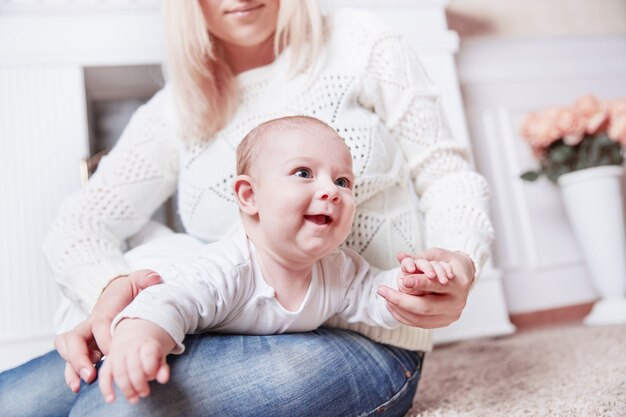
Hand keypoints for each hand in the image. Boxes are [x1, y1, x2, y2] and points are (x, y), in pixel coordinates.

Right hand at [54, 269, 161, 391]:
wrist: (119, 291)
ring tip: (82, 384)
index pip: (100, 324)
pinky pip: (73, 360)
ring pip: (68, 350)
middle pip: (74, 339)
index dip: (105, 339)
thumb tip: (154, 279)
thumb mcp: (139, 280)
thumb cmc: (131, 288)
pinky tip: (80, 386)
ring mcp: (86, 336)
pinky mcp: (86, 346)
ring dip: (73, 368)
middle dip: (79, 357)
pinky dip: (73, 373)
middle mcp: (90, 323)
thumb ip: (146, 278)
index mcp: (104, 309)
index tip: (114, 352)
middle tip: (91, 374)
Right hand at [98, 319, 172, 403]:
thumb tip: (163, 379)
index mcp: (146, 344)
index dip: (150, 368)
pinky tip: (112, 400)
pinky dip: (106, 388)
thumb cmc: (149, 354)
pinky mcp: (107, 362)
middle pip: (133, 366)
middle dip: (139, 383)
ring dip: (126, 388)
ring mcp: (117, 354)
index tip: (152, 376)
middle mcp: (130, 347)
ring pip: (119, 372)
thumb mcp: (160, 358)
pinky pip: (104, 375)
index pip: (148, 354)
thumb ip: (163, 369)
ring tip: (133, 399)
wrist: (133, 340)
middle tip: (144, 393)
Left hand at [377, 248, 474, 328]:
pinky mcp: (442, 323)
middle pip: (425, 307)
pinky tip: (391, 306)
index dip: (418, 283)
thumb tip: (400, 256)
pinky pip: (419, 324)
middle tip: (382, 290)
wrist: (464, 276)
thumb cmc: (449, 262)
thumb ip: (419, 257)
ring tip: (384, 297)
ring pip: (419, 319)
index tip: (402, 280)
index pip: (436, 286)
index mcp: (459, 285)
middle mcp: (457, 304)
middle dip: (400, 300)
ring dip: (398, 309)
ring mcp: (450, 316)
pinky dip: (403, 316)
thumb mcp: (437, 254)